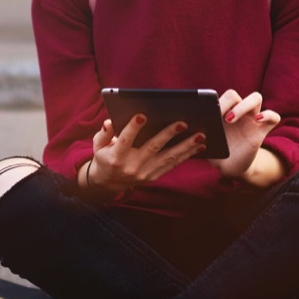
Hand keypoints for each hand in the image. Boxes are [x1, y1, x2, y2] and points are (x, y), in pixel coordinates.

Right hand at [86, 114, 205, 192]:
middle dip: (168, 134)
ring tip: (200, 135)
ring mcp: (144, 173)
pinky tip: (199, 146)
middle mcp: (132, 166)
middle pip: (152, 147)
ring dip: (185, 146)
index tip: (141, 115)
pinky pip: (172, 165)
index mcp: (116, 156)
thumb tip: (110, 121)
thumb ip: (104, 132)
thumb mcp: (98, 145)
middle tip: (183, 123)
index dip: (132, 128)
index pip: (124, 140)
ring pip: (168, 158)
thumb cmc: (105, 157)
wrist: (109, 183)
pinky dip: (186, 156)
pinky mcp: (153, 177)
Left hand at [209, 90, 281, 179]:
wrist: (229, 166)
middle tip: (220, 117)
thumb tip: (191, 127)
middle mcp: (238, 112)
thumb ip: (200, 133)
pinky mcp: (262, 131)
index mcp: (223, 112)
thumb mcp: (205, 142)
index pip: (222, 96)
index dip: (217, 100)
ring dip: (243, 105)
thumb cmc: (216, 151)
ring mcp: (252, 119)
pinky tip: (258, 120)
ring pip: (255, 98)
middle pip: (237, 94)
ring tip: (230, 119)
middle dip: (227, 102)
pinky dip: (268, 115)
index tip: (208, 111)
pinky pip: (274, 117)